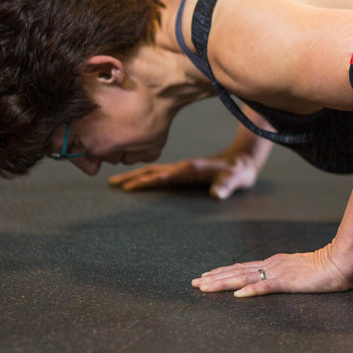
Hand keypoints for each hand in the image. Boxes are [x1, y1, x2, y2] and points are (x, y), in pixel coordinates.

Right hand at [107, 149, 261, 199]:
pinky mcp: (182, 170)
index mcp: (190, 169)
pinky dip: (143, 175)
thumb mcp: (236, 180)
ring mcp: (181, 168)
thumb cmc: (239, 172)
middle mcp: (182, 167)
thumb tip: (217, 194)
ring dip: (134, 176)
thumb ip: (226, 186)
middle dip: (131, 177)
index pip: (164, 176)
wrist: (242, 158)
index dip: (147, 181)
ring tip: (114, 182)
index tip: (128, 188)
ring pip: (152, 171)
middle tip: (110, 184)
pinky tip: (135, 180)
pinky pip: (158, 172)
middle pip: (152, 172)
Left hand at [192, 245, 352, 297]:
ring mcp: (279, 273)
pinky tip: (239, 294)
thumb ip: (280, 276)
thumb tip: (265, 281)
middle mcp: (271, 266)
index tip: (205, 276)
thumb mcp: (295, 271)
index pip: (241, 268)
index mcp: (273, 264)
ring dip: (224, 283)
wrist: (339, 262)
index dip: (222, 272)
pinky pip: (267, 287)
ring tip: (207, 287)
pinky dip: (252, 290)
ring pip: (245, 277)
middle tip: (195, 283)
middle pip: (237, 272)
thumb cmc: (321, 269)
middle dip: (214, 278)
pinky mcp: (288, 282)